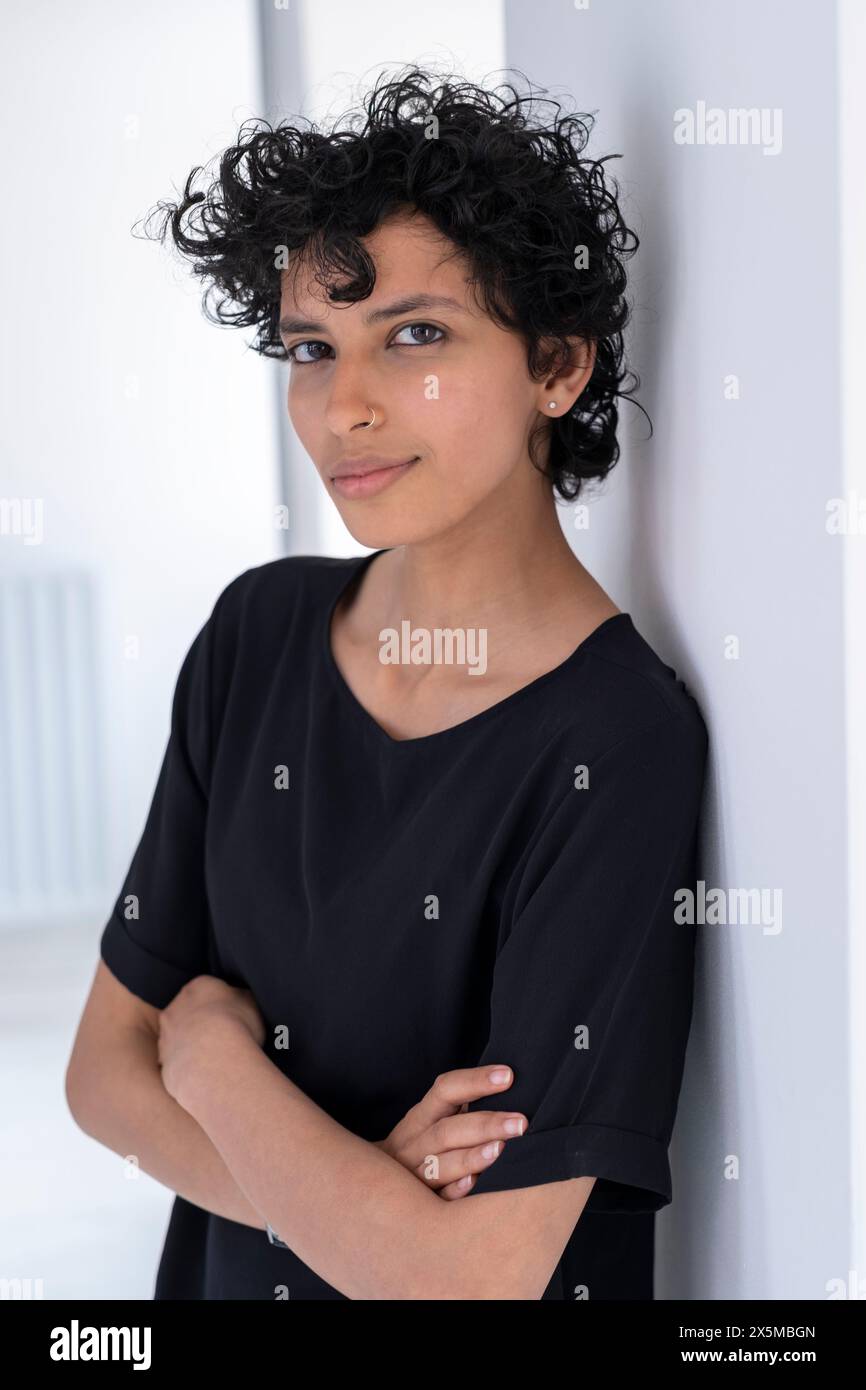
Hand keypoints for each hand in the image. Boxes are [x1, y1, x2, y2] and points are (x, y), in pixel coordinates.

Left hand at [158, 975, 264, 1107]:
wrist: (214, 1059)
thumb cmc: (237, 1026)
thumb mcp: (251, 1003)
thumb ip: (242, 998)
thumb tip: (239, 1000)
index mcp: (198, 986)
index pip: (208, 989)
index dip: (221, 1004)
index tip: (232, 1017)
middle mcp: (176, 1006)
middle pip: (190, 1011)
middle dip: (202, 1022)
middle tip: (223, 1037)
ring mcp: (166, 1034)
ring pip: (180, 1036)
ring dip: (192, 1044)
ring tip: (215, 1057)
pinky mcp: (163, 1060)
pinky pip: (177, 1061)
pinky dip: (188, 1065)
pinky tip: (204, 1072)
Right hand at [373, 1066, 526, 1199]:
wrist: (372, 1186)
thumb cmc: (420, 1146)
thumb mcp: (430, 1121)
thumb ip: (461, 1108)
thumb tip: (510, 1086)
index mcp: (420, 1117)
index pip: (445, 1090)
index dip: (475, 1081)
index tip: (508, 1076)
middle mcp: (413, 1143)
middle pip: (447, 1130)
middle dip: (485, 1124)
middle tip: (520, 1122)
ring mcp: (413, 1174)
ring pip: (440, 1164)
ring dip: (471, 1157)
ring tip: (500, 1149)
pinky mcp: (419, 1203)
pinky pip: (437, 1198)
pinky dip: (454, 1191)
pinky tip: (474, 1184)